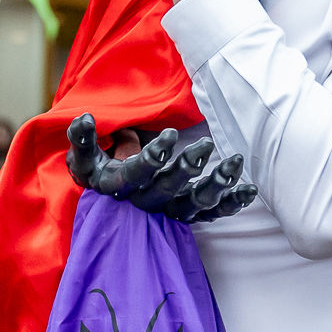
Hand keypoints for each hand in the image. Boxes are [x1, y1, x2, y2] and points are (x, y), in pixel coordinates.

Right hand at [66, 113, 254, 222]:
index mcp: (120, 187)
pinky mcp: (188, 214)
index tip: (172, 134)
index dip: (153, 157)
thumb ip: (81, 137)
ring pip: (195, 204)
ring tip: (235, 162)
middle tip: (206, 144)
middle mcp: (147, 203)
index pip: (136, 175)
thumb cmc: (97, 169)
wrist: (109, 199)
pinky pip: (212, 214)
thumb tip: (85, 117)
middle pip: (168, 190)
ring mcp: (170, 211)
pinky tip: (250, 189)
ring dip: (217, 185)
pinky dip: (232, 203)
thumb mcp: (83, 155)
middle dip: (188, 168)